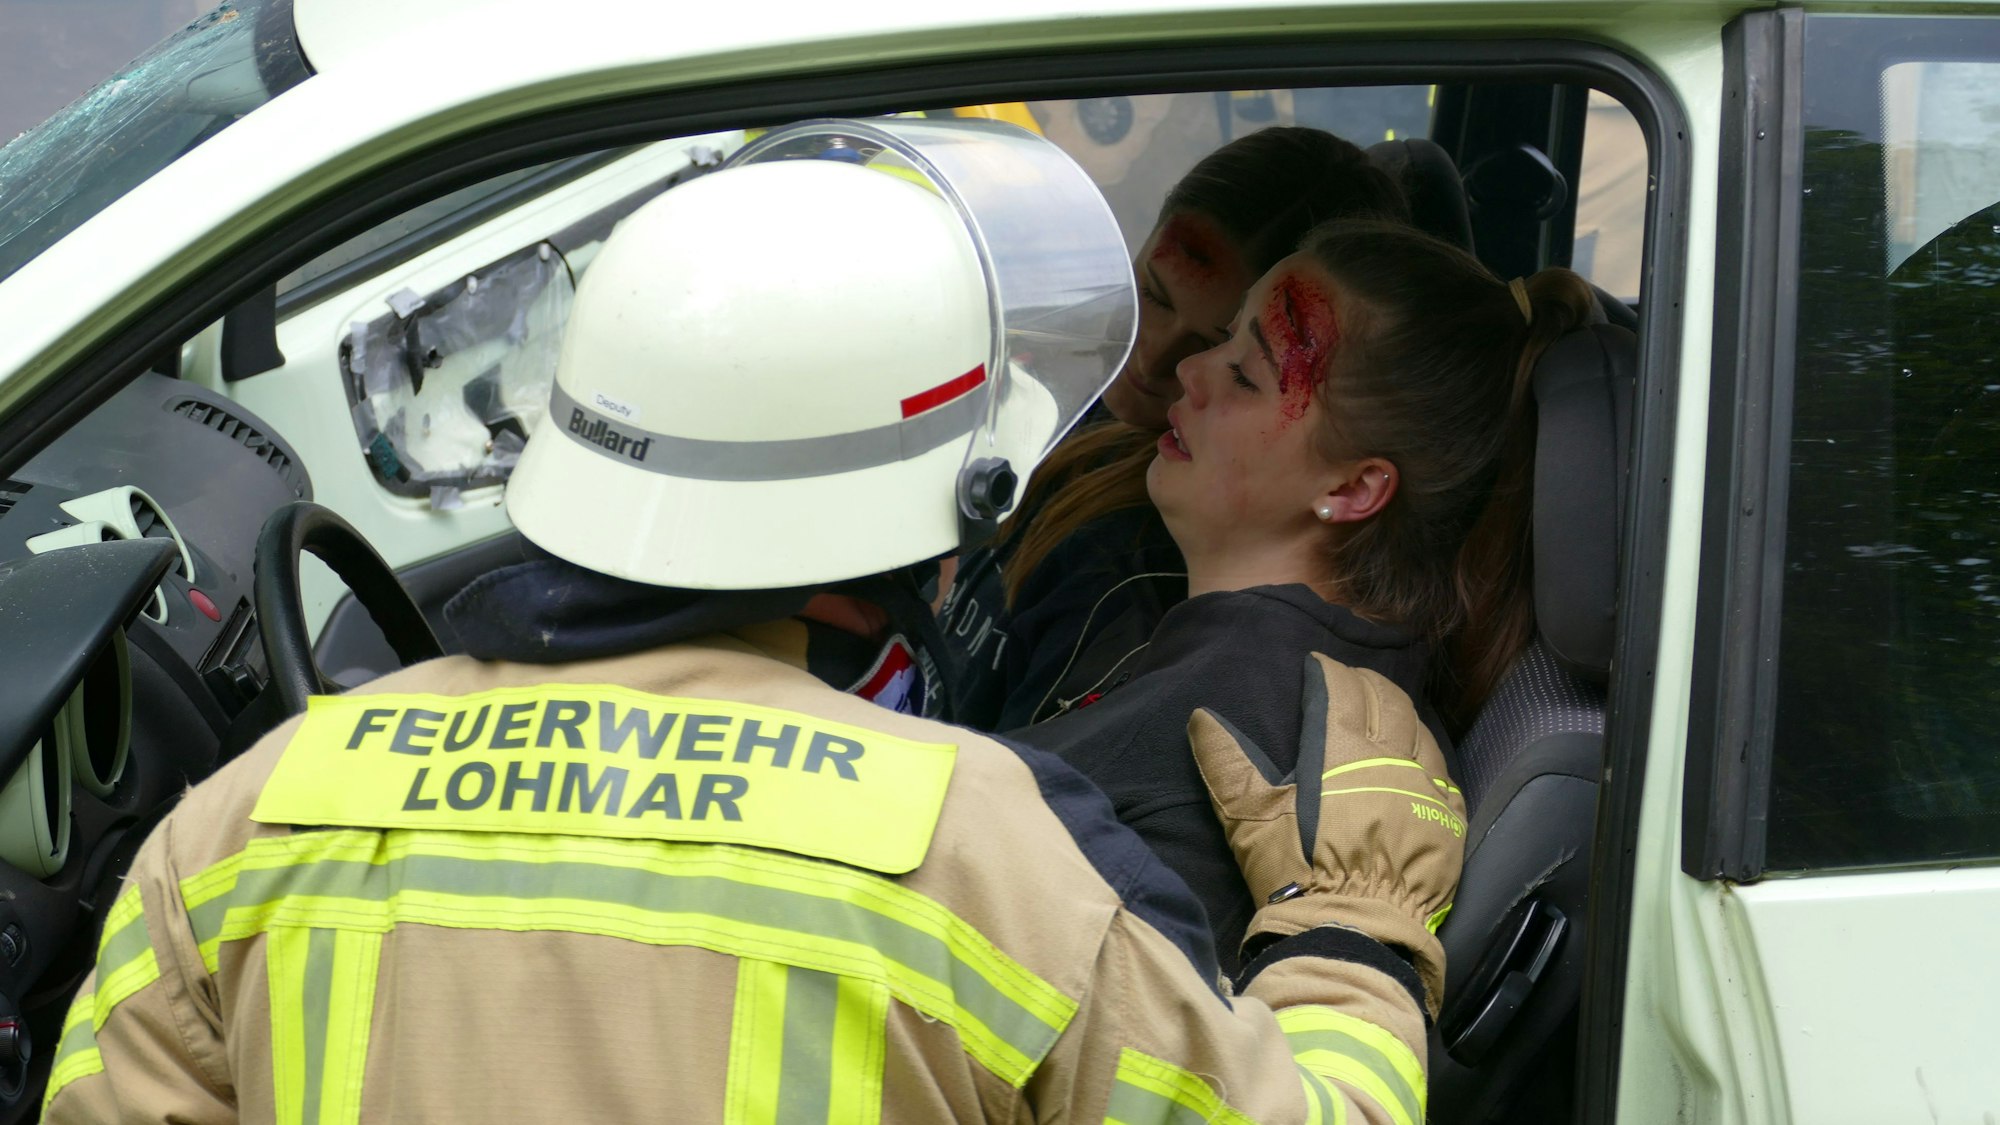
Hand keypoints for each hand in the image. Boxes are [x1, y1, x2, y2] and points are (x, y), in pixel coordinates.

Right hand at [1190, 653, 1464, 1013]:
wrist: (1354, 931)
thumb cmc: (1297, 873)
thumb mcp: (1249, 818)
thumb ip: (1226, 764)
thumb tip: (1201, 718)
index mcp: (1343, 752)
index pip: (1342, 690)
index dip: (1330, 672)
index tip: (1318, 666)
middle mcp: (1392, 761)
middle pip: (1390, 702)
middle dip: (1370, 684)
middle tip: (1354, 683)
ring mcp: (1426, 791)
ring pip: (1423, 734)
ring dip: (1405, 719)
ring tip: (1389, 719)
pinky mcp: (1449, 825)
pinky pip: (1447, 780)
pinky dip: (1432, 765)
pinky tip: (1421, 768)